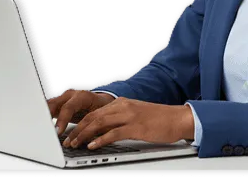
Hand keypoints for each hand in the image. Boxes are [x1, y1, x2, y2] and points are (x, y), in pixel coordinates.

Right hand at [48, 89, 115, 134]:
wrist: (102, 102)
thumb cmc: (102, 109)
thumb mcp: (100, 117)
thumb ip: (92, 126)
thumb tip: (85, 139)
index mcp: (82, 96)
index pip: (68, 107)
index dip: (62, 120)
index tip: (57, 132)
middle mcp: (71, 95)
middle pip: (54, 104)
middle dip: (47, 117)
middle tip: (45, 132)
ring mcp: (64, 98)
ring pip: (49, 105)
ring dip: (44, 118)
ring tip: (41, 130)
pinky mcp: (59, 104)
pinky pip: (49, 108)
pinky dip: (45, 117)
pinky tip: (42, 126)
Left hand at [62, 97, 193, 149]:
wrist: (178, 118)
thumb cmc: (159, 119)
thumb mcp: (136, 115)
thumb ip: (120, 119)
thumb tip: (103, 131)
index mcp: (122, 102)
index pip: (95, 111)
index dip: (81, 122)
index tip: (72, 132)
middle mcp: (123, 106)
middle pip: (94, 116)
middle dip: (78, 129)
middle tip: (69, 140)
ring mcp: (129, 116)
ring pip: (100, 123)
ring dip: (85, 134)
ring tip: (76, 144)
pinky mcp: (136, 127)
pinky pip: (114, 133)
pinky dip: (101, 139)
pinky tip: (93, 145)